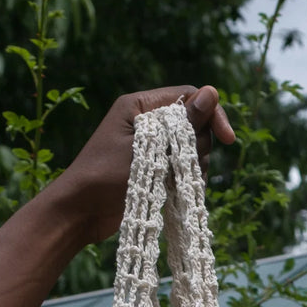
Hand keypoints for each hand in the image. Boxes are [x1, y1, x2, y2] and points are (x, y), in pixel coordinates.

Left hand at [51, 85, 235, 245]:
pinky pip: (179, 168)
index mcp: (140, 105)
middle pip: (192, 124)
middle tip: (184, 169)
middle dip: (198, 147)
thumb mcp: (145, 149)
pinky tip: (177, 192)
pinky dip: (183, 179)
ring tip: (176, 185)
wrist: (79, 213)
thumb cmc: (103, 177)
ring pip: (189, 149)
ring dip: (191, 166)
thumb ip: (179, 125)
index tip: (227, 139)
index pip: (188, 97)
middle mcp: (146, 122)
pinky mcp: (150, 170)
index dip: (211, 114)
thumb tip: (211, 93)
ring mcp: (149, 147)